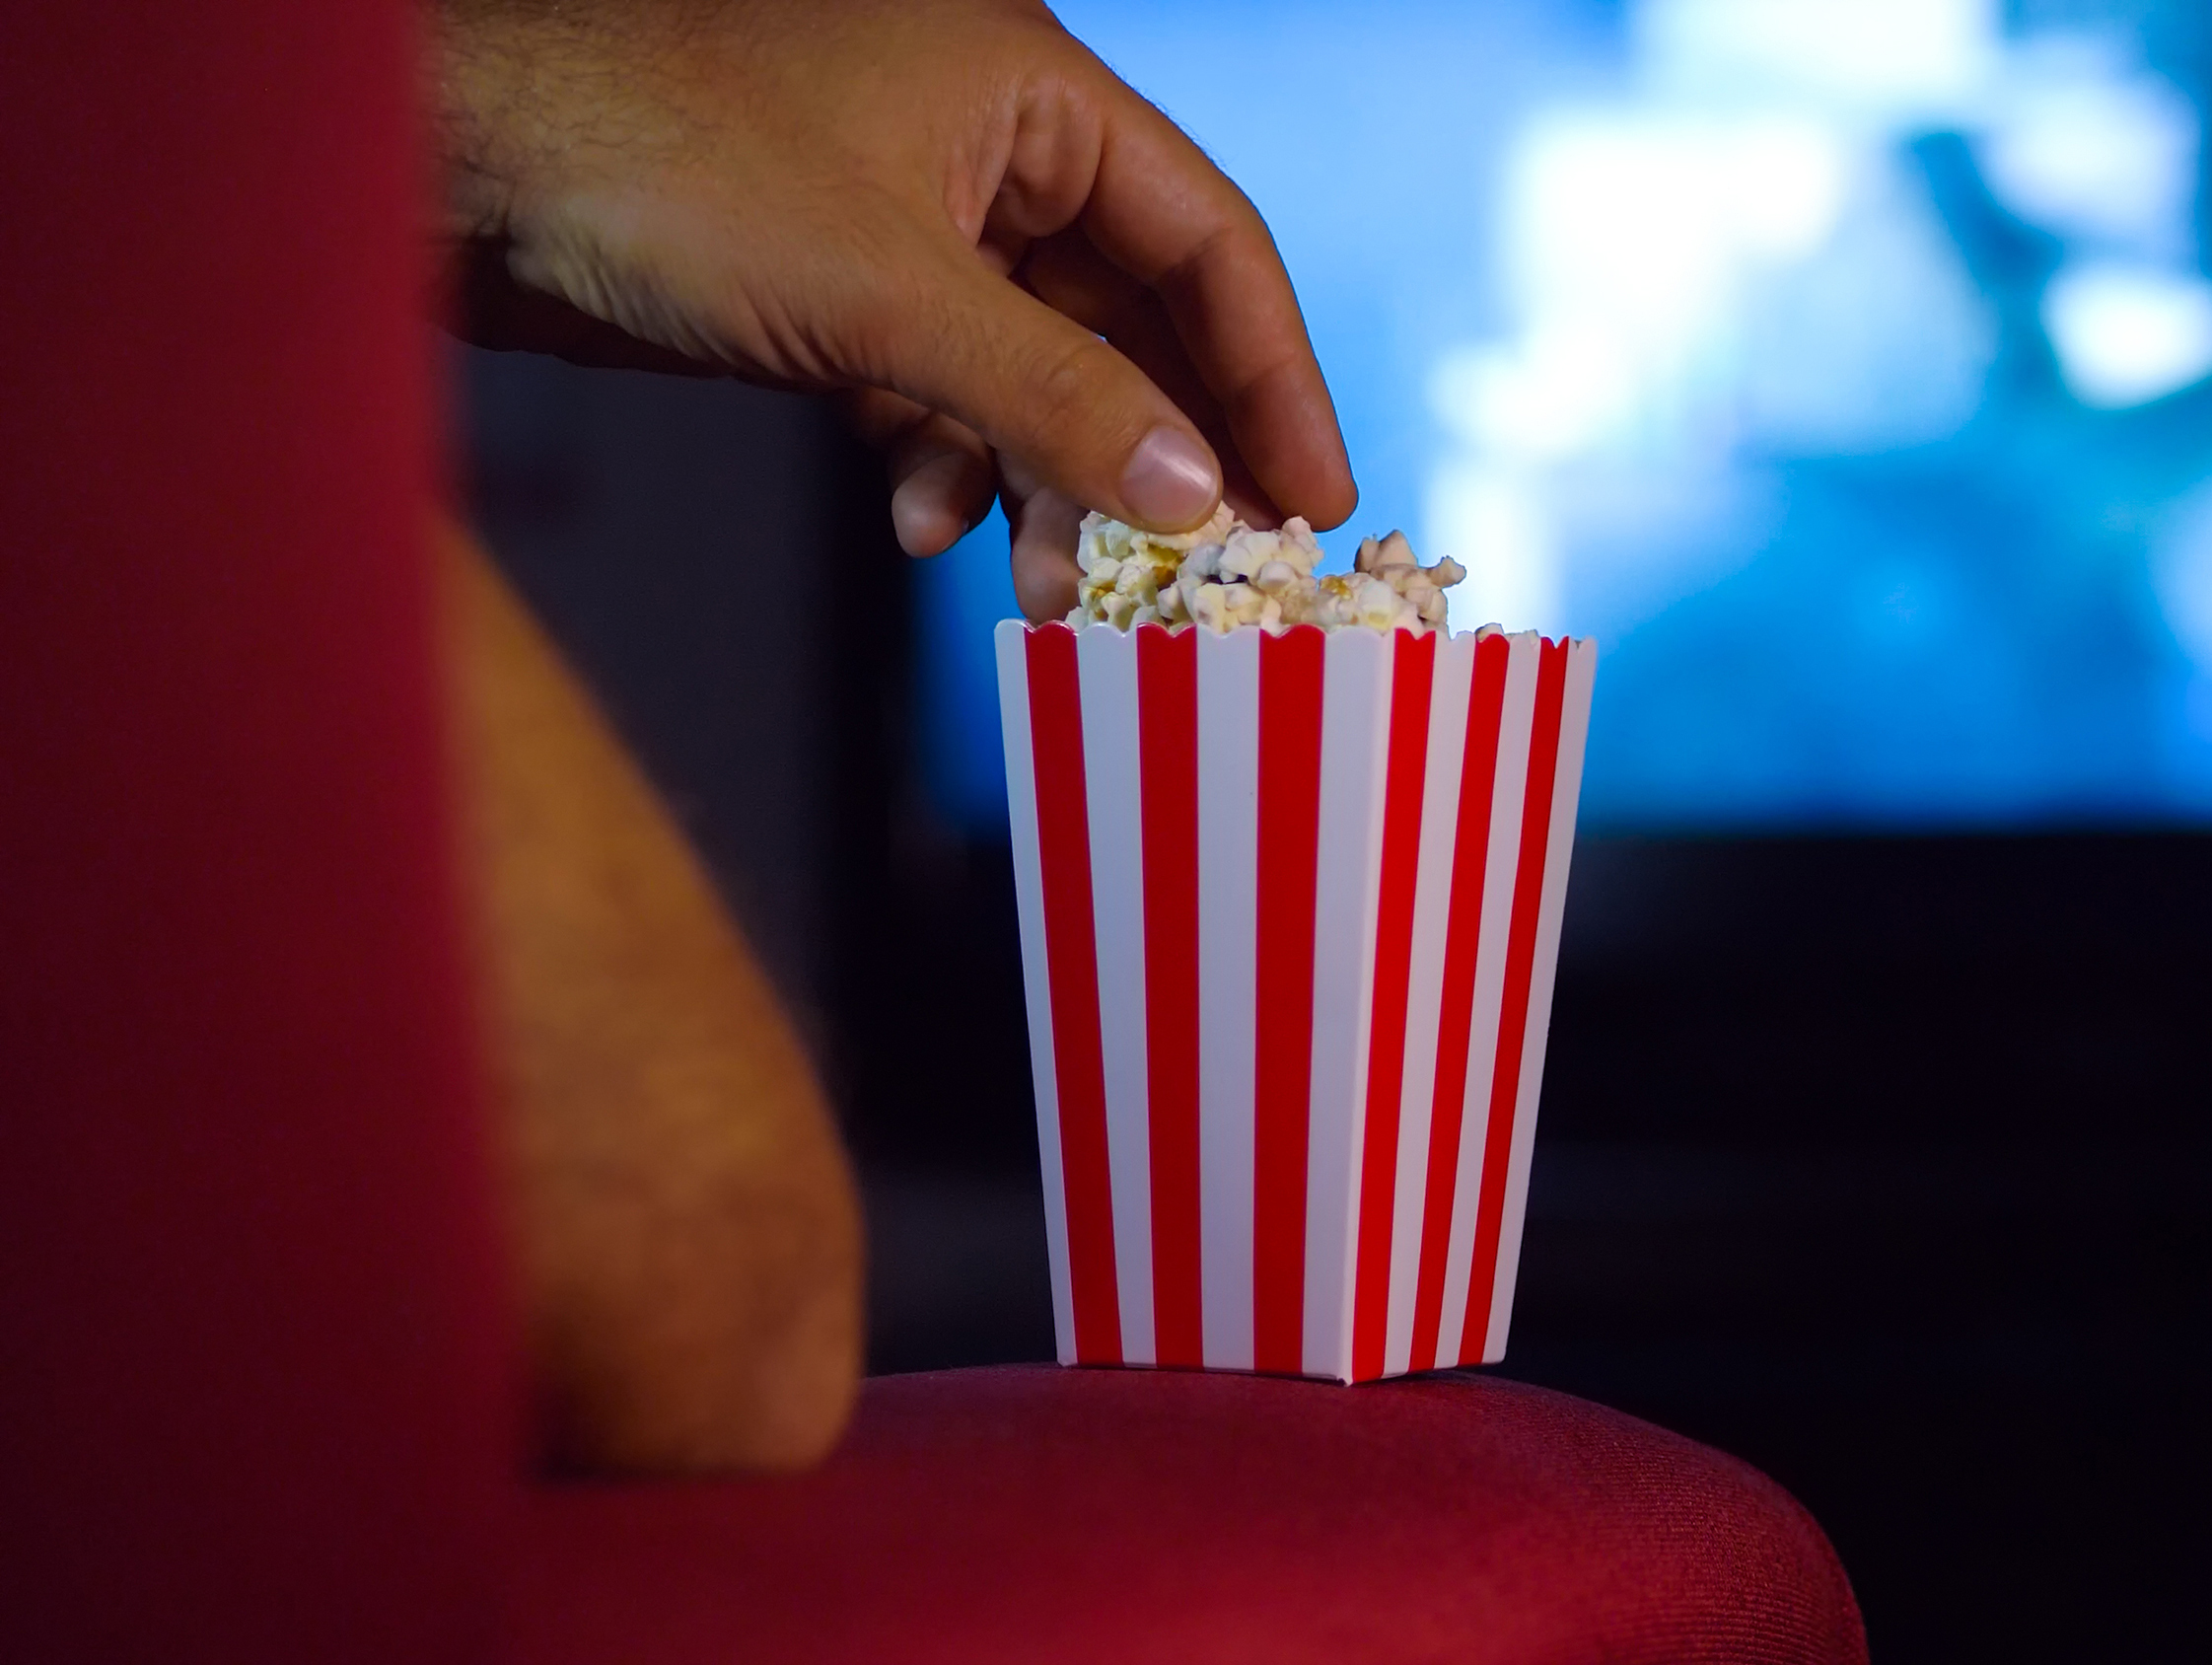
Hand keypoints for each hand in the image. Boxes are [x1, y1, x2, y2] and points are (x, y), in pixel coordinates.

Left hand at [430, 0, 1357, 617]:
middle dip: (1158, 451)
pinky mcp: (842, 294)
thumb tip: (1195, 495)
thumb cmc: (659, 164)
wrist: (455, 171)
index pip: (1209, 238)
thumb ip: (1054, 395)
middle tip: (1200, 571)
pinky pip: (947, 394)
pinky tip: (922, 522)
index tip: (1315, 497)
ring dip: (1049, 482)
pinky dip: (951, 465)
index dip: (1274, 373)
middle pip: (1135, 317)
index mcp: (1032, 90)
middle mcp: (987, 148)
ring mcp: (913, 224)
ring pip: (1039, 372)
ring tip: (1048, 586)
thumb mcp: (888, 293)